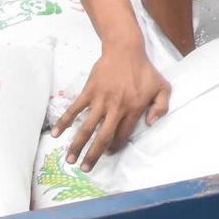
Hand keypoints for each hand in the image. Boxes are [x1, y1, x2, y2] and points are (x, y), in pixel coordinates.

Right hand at [54, 42, 170, 168]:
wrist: (125, 49)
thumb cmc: (144, 70)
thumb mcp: (162, 86)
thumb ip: (161, 106)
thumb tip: (150, 123)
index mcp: (134, 108)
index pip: (122, 134)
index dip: (115, 146)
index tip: (109, 154)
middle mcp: (116, 107)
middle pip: (103, 137)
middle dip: (94, 155)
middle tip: (85, 169)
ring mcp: (101, 99)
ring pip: (87, 127)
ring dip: (77, 145)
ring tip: (70, 160)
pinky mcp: (89, 91)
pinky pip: (75, 109)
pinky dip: (65, 122)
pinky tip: (56, 134)